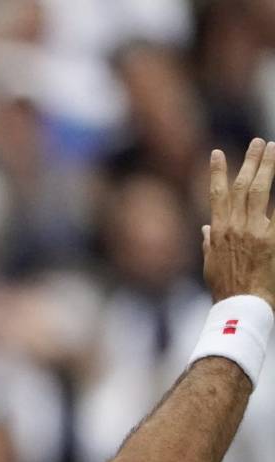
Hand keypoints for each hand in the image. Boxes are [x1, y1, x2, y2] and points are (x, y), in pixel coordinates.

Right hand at [204, 138, 274, 305]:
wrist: (241, 306)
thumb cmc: (226, 290)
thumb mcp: (211, 265)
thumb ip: (209, 244)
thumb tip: (206, 229)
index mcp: (218, 232)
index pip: (217, 194)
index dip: (218, 171)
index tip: (218, 153)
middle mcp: (234, 227)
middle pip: (242, 186)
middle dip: (250, 162)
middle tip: (258, 143)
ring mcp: (254, 231)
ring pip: (259, 191)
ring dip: (266, 167)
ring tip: (272, 149)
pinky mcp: (271, 239)